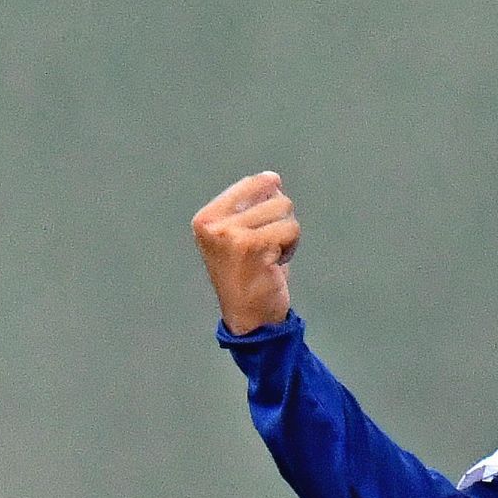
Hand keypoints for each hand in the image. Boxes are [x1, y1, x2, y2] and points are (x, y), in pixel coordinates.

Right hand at [192, 171, 299, 330]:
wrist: (250, 319)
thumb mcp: (240, 235)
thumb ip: (250, 206)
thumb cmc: (250, 277)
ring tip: (271, 257)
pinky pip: (289, 229)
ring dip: (287, 235)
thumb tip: (272, 178)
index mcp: (206, 217)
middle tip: (267, 250)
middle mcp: (213, 223)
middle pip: (274, 196)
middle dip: (280, 222)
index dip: (271, 203)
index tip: (261, 231)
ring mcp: (229, 233)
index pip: (254, 183)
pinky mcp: (250, 245)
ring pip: (284, 210)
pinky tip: (275, 264)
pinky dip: (290, 246)